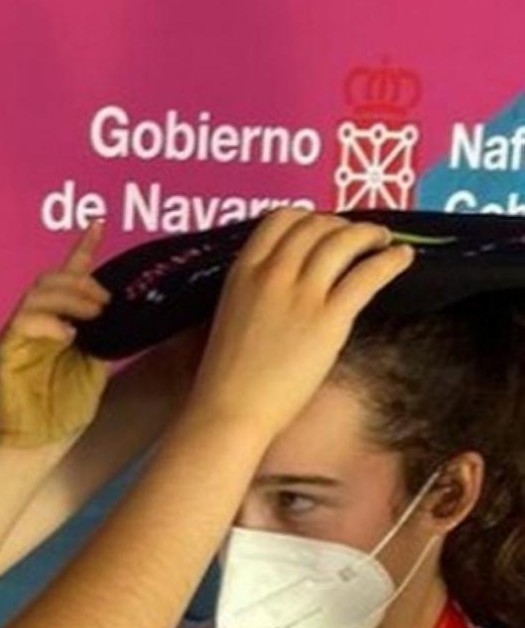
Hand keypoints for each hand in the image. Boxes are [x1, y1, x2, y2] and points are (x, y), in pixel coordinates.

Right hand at [0, 224, 112, 448]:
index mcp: (57, 323)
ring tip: (93, 315)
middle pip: (49, 280)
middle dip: (80, 283)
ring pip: (36, 295)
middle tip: (106, 301)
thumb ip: (108, 336)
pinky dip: (48, 324)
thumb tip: (138, 312)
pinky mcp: (2, 354)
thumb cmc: (65, 412)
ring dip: (69, 299)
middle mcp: (33, 324)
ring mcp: (15, 337)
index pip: (67, 277)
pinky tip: (68, 336)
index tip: (98, 222)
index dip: (81, 248)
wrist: (39, 446)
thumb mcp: (98, 365)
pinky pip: (21, 323)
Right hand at [185, 209, 414, 443]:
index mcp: (244, 271)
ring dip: (369, 234)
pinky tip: (403, 258)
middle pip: (316, 226)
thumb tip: (286, 282)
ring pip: (343, 241)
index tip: (322, 228)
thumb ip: (255, 289)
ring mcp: (302, 294)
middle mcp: (274, 273)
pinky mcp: (328, 319)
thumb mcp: (230, 314)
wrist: (230, 410)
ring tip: (383, 240)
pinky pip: (366, 276)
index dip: (308, 217)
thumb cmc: (224, 376)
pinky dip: (390, 261)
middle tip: (356, 237)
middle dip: (341, 225)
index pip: (281, 219)